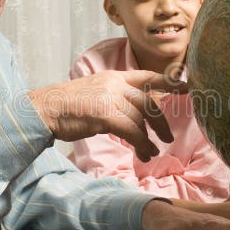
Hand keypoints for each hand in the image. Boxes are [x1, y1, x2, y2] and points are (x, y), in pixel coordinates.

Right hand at [29, 70, 185, 161]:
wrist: (44, 109)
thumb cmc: (66, 107)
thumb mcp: (94, 92)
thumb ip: (115, 97)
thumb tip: (134, 114)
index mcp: (113, 76)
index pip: (146, 76)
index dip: (168, 81)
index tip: (186, 85)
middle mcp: (114, 84)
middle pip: (148, 101)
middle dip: (160, 121)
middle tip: (168, 136)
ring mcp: (110, 97)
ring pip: (141, 119)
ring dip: (149, 139)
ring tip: (151, 153)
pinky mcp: (105, 114)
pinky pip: (132, 131)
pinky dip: (141, 144)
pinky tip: (144, 154)